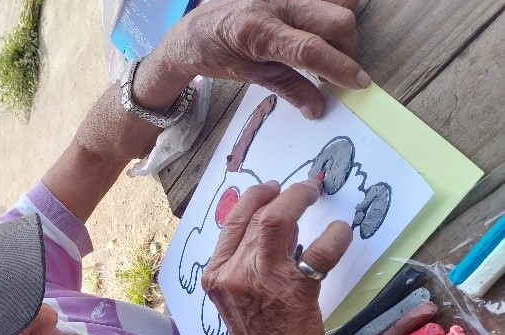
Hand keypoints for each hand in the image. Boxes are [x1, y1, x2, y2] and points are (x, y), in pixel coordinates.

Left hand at [160, 0, 367, 118]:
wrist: (192, 31)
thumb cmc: (216, 55)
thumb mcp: (251, 77)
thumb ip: (289, 89)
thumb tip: (318, 108)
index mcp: (259, 32)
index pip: (311, 50)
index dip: (341, 68)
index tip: (359, 83)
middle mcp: (273, 3)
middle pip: (336, 19)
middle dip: (348, 48)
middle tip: (342, 69)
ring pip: (336, 1)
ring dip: (341, 28)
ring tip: (329, 49)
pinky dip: (329, 11)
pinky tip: (319, 29)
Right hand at [201, 179, 351, 334]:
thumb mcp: (239, 296)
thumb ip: (249, 262)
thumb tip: (277, 227)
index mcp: (216, 274)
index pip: (231, 221)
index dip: (254, 198)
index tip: (273, 188)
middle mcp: (232, 273)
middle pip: (254, 215)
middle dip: (281, 193)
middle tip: (305, 186)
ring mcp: (261, 281)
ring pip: (277, 221)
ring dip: (300, 200)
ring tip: (315, 193)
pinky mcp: (294, 291)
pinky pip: (318, 251)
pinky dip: (334, 235)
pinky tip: (340, 231)